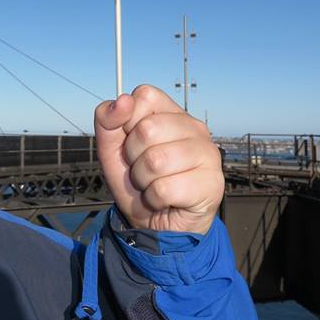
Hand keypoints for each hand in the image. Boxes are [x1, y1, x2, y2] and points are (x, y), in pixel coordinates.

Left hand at [94, 84, 222, 234]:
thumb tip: (123, 100)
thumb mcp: (112, 150)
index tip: (132, 142)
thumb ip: (107, 121)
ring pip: (155, 160)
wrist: (154, 223)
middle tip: (144, 169)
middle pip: (147, 129)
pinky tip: (165, 199)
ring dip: (143, 180)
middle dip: (133, 157)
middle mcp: (195, 127)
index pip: (145, 96)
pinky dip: (154, 199)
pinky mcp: (212, 183)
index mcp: (171, 113)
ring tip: (153, 184)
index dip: (127, 121)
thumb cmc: (138, 182)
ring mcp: (208, 153)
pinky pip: (164, 189)